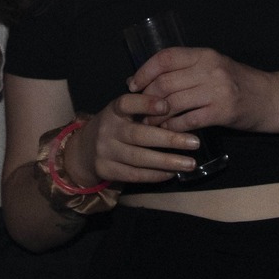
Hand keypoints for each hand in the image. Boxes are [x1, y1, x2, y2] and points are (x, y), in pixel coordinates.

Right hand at [65, 96, 201, 185]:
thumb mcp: (123, 112)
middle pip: (139, 135)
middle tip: (195, 142)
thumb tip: (175, 104)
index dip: (146, 104)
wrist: (84, 150)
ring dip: (167, 161)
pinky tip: (172, 173)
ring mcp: (105, 151)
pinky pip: (134, 175)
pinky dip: (155, 175)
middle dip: (169, 139)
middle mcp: (107, 129)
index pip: (127, 103)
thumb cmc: (115, 126)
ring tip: (190, 163)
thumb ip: (144, 108)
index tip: (167, 106)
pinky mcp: (106, 170)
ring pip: (139, 158)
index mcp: (113, 110)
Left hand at [130, 46, 275, 133]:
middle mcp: (210, 69)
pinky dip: (173, 127)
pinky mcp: (223, 112)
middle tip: (137, 109)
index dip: (144, 71)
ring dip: (156, 116)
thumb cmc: (237, 83)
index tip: (132, 84)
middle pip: (165, 82)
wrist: (271, 98)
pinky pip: (188, 120)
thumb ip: (185, 69)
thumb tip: (145, 77)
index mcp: (205, 55)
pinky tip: (166, 131)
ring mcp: (217, 91)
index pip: (165, 57)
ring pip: (173, 102)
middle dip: (146, 98)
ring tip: (147, 123)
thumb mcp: (213, 67)